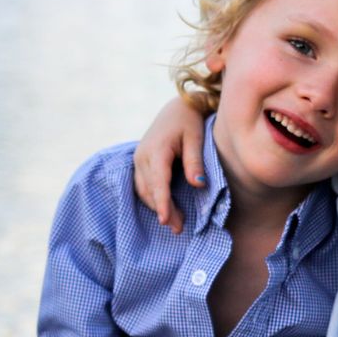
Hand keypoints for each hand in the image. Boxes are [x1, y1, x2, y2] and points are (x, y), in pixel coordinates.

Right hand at [132, 99, 208, 233]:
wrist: (176, 107)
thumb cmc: (189, 121)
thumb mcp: (196, 138)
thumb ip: (195, 161)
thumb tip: (198, 184)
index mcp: (157, 149)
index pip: (158, 182)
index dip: (162, 202)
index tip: (166, 221)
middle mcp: (142, 156)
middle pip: (149, 190)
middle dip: (162, 210)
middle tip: (178, 229)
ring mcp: (139, 159)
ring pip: (143, 190)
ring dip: (157, 207)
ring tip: (174, 223)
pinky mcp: (141, 162)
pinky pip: (143, 185)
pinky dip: (153, 198)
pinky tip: (165, 209)